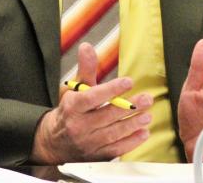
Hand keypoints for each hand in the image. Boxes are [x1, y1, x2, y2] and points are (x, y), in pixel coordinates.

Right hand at [30, 42, 153, 163]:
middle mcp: (79, 126)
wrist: (55, 141)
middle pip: (106, 116)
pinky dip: (130, 143)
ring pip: (112, 134)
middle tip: (147, 98)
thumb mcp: (74, 89)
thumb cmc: (70, 110)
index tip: (128, 81)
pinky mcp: (96, 155)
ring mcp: (88, 143)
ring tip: (148, 115)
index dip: (110, 90)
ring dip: (132, 125)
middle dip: (129, 107)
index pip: (92, 98)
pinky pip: (115, 150)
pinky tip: (143, 133)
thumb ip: (86, 69)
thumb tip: (87, 47)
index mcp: (73, 107)